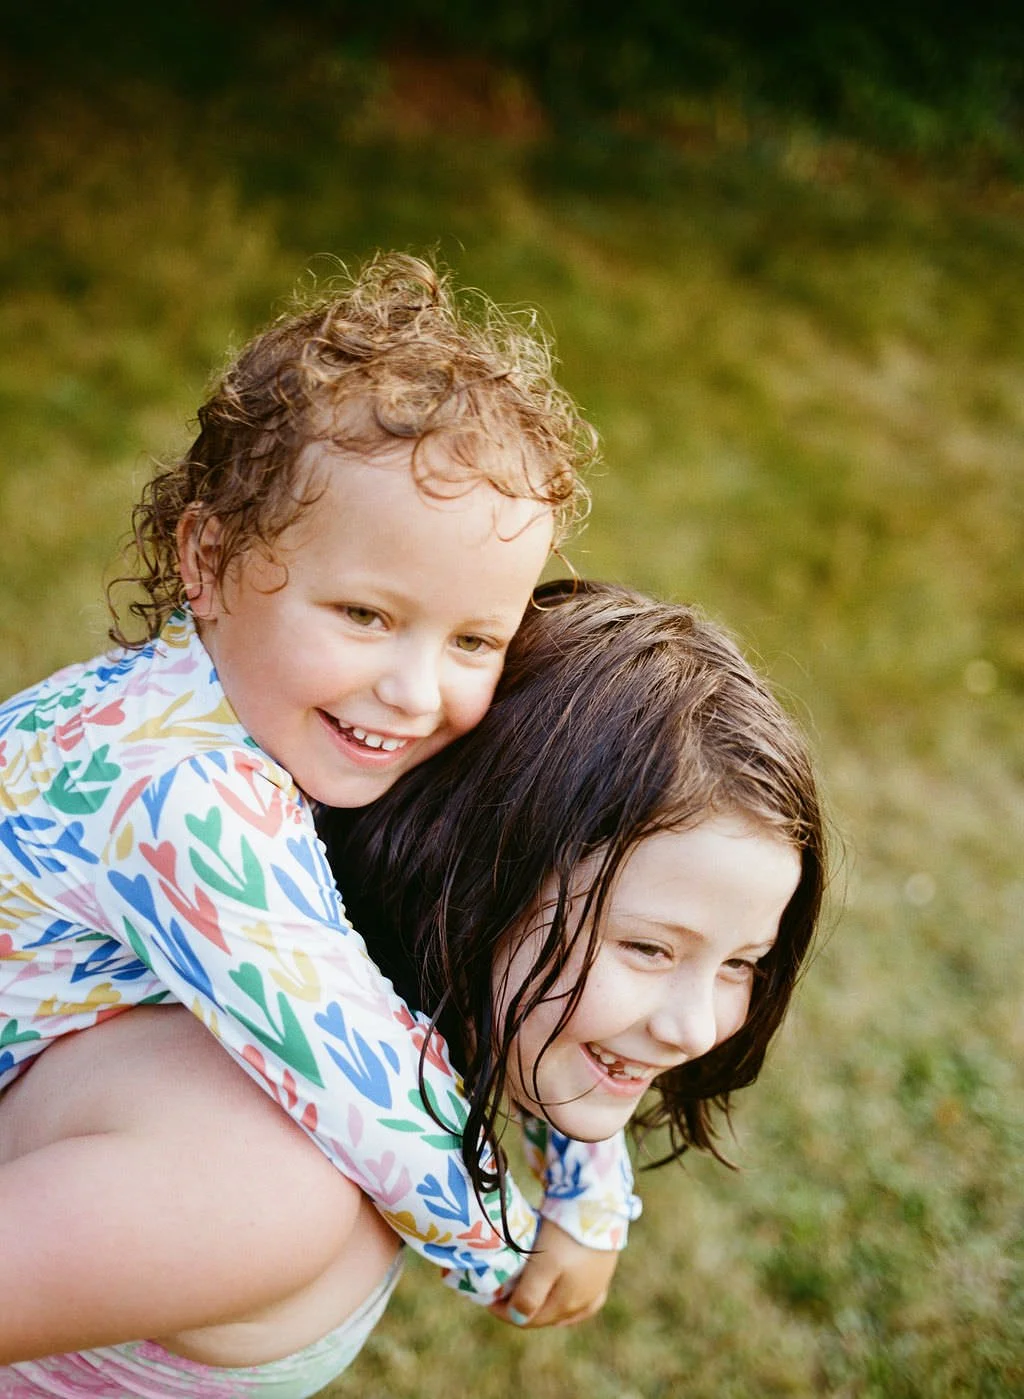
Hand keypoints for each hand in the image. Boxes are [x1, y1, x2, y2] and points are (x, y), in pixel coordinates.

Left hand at [489, 1219, 618, 1328]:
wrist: (598, 1205)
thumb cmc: (566, 1237)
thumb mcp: (543, 1265)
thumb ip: (530, 1295)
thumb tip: (518, 1318)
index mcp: (566, 1305)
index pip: (528, 1319)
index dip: (504, 1311)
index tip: (486, 1298)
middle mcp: (582, 1303)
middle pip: (546, 1315)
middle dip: (521, 1307)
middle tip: (501, 1293)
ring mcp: (595, 1289)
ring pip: (564, 1309)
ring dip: (543, 1305)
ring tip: (525, 1293)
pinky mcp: (603, 1272)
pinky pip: (584, 1300)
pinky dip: (568, 1303)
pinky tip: (564, 1300)